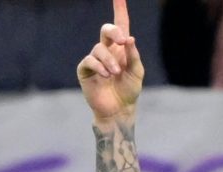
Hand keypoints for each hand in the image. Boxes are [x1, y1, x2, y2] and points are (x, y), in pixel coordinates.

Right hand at [77, 0, 143, 120]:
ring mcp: (95, 59)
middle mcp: (107, 50)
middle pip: (106, 30)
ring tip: (115, 74)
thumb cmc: (129, 90)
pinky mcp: (85, 70)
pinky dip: (99, 67)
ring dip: (109, 61)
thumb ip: (133, 55)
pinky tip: (106, 76)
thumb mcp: (137, 72)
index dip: (119, 9)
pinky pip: (89, 61)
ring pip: (98, 49)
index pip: (120, 25)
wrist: (119, 109)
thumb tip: (129, 38)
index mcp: (121, 49)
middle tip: (120, 40)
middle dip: (113, 31)